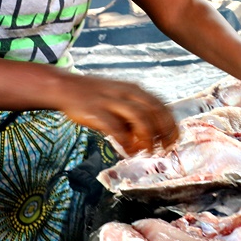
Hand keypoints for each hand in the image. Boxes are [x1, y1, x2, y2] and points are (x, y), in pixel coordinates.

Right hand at [55, 75, 177, 154]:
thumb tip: (151, 136)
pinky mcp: (97, 112)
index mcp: (135, 90)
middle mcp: (126, 93)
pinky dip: (125, 142)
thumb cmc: (97, 97)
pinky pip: (117, 129)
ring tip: (146, 152)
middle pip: (154, 112)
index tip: (173, 140)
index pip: (161, 106)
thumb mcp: (121, 98)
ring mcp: (111, 101)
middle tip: (163, 149)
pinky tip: (126, 152)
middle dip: (163, 133)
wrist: (67, 88)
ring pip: (140, 119)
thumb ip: (135, 113)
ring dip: (147, 138)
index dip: (170, 124)